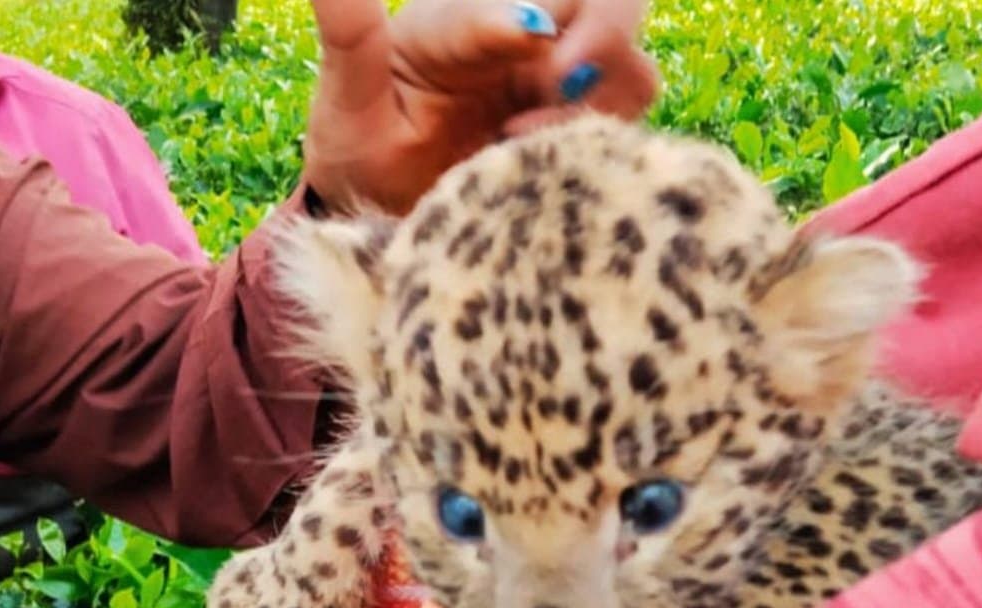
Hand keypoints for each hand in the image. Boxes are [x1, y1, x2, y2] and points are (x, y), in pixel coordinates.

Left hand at [303, 0, 658, 214]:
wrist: (374, 212)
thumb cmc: (357, 142)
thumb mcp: (347, 86)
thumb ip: (351, 28)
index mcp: (474, 14)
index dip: (544, 13)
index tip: (534, 40)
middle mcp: (528, 41)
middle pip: (610, 4)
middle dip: (605, 37)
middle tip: (561, 84)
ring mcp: (560, 91)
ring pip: (634, 72)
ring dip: (597, 103)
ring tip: (520, 139)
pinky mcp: (577, 141)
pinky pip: (625, 134)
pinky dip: (598, 146)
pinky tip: (532, 165)